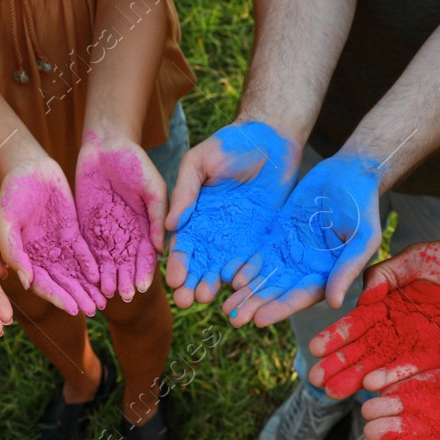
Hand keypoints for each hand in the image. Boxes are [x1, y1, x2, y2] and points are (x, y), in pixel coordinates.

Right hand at [0, 157, 104, 315]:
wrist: (28, 166)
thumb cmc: (11, 193)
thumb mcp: (6, 221)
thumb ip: (13, 251)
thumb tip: (26, 282)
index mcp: (23, 257)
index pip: (42, 284)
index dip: (57, 298)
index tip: (73, 310)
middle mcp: (41, 255)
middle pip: (61, 282)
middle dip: (77, 297)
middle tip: (93, 310)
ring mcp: (57, 244)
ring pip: (74, 271)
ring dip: (87, 287)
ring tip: (102, 302)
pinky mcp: (71, 231)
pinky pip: (83, 252)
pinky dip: (91, 265)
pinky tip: (102, 276)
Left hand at [75, 127, 163, 300]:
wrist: (107, 147)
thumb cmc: (136, 163)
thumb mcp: (153, 188)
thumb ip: (158, 216)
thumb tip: (161, 248)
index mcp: (148, 227)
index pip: (147, 255)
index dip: (145, 271)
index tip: (143, 287)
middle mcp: (129, 235)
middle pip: (128, 264)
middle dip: (127, 280)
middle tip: (126, 297)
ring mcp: (109, 233)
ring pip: (110, 263)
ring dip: (110, 279)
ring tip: (109, 294)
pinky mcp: (89, 228)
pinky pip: (90, 252)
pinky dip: (92, 267)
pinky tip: (92, 280)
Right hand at [164, 120, 298, 306]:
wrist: (271, 137)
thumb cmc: (230, 144)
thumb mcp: (199, 162)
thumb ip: (185, 192)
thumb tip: (168, 225)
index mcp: (194, 215)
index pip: (183, 245)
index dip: (178, 264)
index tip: (173, 281)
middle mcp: (213, 231)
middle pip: (200, 263)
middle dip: (192, 283)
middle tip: (186, 302)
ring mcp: (238, 236)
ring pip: (223, 267)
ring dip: (215, 284)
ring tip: (209, 299)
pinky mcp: (261, 237)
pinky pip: (252, 260)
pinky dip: (246, 275)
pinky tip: (240, 288)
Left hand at [223, 153, 382, 327]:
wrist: (348, 175)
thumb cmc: (362, 206)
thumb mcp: (363, 237)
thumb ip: (347, 268)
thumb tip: (334, 303)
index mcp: (327, 275)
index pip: (301, 297)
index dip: (280, 309)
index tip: (260, 320)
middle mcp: (306, 270)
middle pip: (277, 293)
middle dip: (256, 306)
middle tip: (233, 320)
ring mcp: (290, 255)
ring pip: (264, 278)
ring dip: (246, 293)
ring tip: (224, 306)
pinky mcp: (276, 239)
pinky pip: (256, 257)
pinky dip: (243, 268)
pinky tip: (227, 277)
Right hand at [307, 242, 439, 398]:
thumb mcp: (420, 256)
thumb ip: (389, 272)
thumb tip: (361, 295)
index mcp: (389, 303)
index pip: (357, 323)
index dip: (336, 336)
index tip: (315, 349)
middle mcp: (399, 328)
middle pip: (363, 350)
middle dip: (339, 364)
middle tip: (315, 379)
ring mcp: (418, 345)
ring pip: (381, 364)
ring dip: (357, 378)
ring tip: (332, 391)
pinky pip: (412, 369)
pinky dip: (393, 377)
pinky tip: (372, 386)